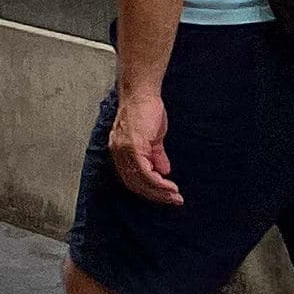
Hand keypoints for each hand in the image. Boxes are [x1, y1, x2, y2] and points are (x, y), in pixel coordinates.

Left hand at [109, 82, 181, 206]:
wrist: (142, 93)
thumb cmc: (146, 111)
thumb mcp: (152, 138)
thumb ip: (156, 155)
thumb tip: (163, 171)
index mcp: (120, 152)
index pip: (132, 179)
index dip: (148, 190)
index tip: (165, 196)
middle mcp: (118, 153)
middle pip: (134, 184)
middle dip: (155, 195)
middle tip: (173, 201)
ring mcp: (124, 150)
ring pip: (140, 181)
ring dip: (159, 192)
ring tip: (175, 196)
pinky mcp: (133, 146)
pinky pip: (144, 172)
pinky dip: (158, 182)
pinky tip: (169, 185)